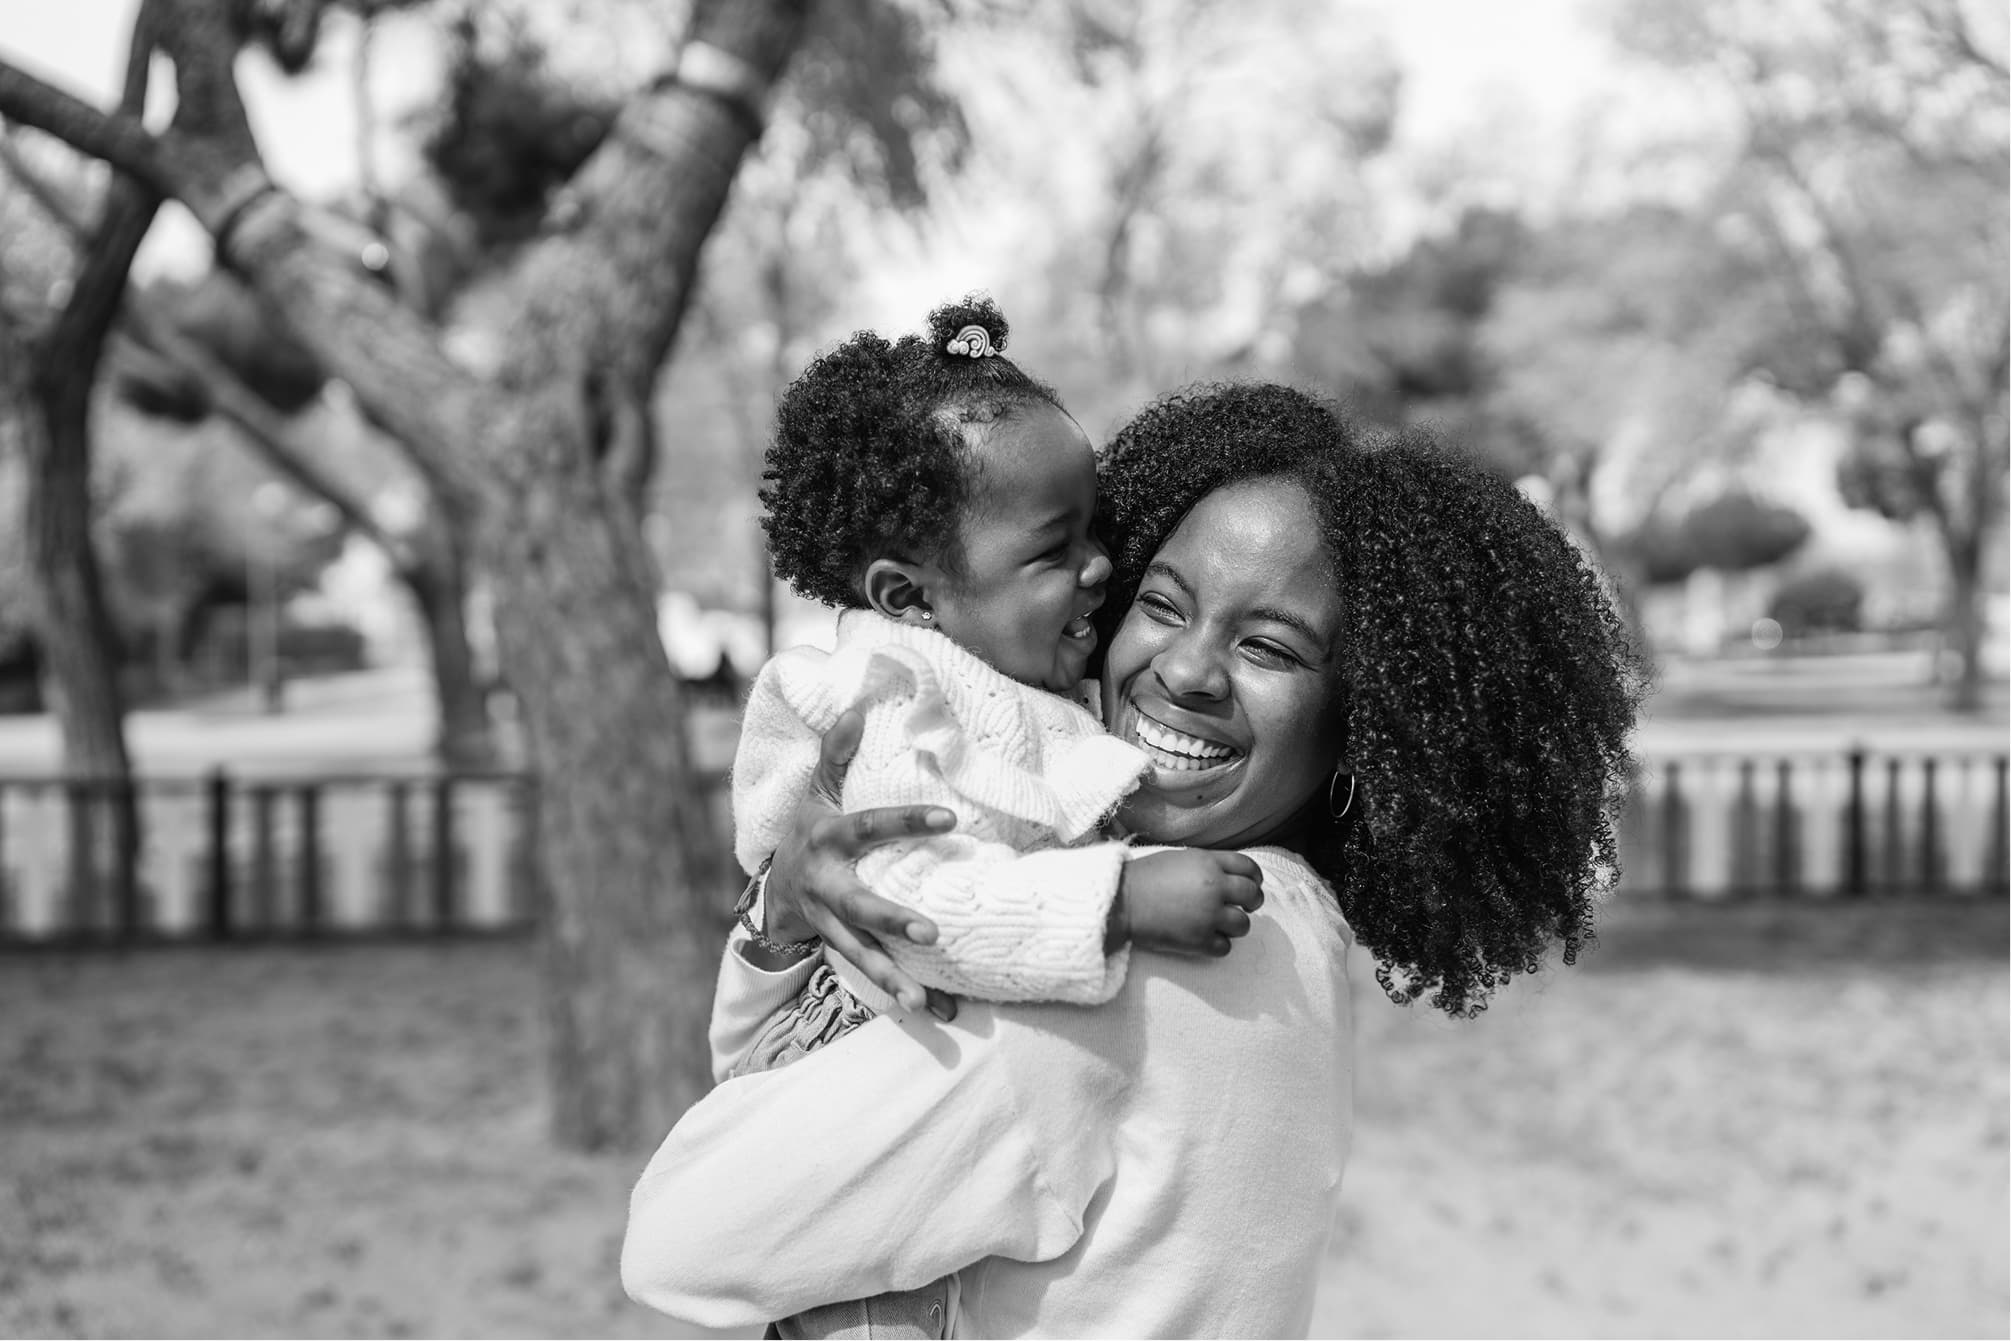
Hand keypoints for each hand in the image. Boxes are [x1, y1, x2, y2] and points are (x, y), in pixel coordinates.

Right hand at [764, 710, 961, 1019]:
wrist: (773, 889)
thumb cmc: (807, 829)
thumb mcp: (815, 790)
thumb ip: (836, 753)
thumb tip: (857, 707)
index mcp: (828, 840)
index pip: (869, 827)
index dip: (907, 821)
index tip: (949, 818)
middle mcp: (828, 887)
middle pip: (859, 907)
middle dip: (891, 921)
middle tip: (930, 933)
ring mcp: (832, 924)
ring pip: (859, 955)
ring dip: (890, 979)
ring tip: (921, 1001)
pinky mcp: (842, 950)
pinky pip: (871, 976)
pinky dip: (900, 995)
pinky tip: (935, 1013)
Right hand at [1114, 850, 1264, 957]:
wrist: (1121, 901)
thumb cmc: (1145, 877)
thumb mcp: (1180, 858)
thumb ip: (1208, 865)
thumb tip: (1230, 877)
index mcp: (1208, 863)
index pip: (1248, 867)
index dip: (1255, 877)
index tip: (1252, 884)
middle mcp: (1214, 887)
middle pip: (1252, 895)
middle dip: (1253, 902)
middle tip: (1244, 907)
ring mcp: (1208, 915)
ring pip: (1243, 925)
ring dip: (1235, 925)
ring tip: (1220, 924)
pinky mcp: (1199, 940)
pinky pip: (1225, 947)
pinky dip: (1218, 944)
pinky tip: (1206, 938)